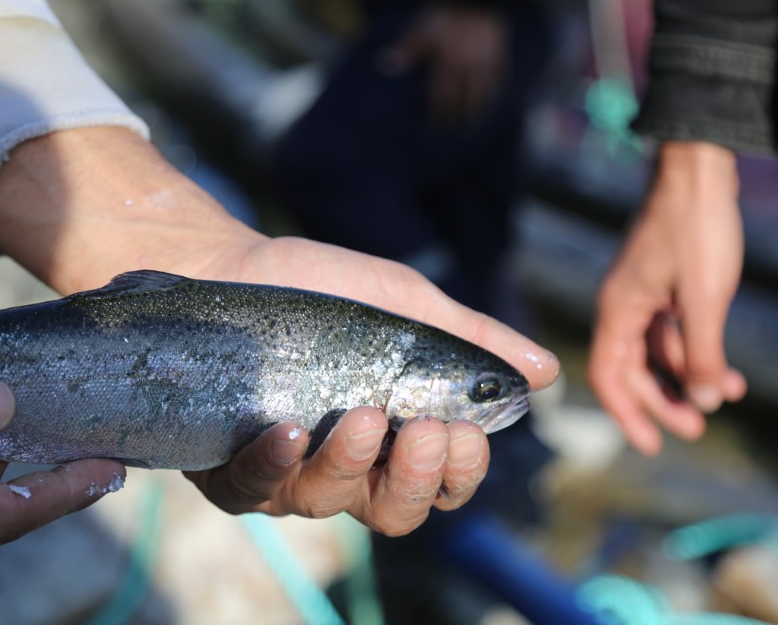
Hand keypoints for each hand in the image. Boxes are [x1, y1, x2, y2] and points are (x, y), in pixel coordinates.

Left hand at [0, 127, 558, 534]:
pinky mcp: (232, 467)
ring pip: (329, 505)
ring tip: (361, 417)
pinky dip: (274, 467)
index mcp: (396, 435)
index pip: (444, 483)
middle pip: (396, 512)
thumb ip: (467, 339)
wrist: (232, 265)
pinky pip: (253, 491)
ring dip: (353, 468)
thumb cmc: (325, 290)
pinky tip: (289, 432)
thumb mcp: (404, 304)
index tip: (466, 431)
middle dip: (420, 480)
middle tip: (425, 430)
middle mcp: (347, 466)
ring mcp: (288, 472)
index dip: (463, 472)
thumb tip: (545, 371)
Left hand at [379, 3, 506, 126]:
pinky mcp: (499, 55)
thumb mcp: (423, 25)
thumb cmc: (446, 10)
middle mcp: (468, 65)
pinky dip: (493, 95)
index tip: (432, 131)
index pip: (440, 96)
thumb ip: (407, 46)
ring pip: (481, 94)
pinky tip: (489, 104)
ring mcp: (486, 62)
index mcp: (447, 60)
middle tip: (450, 134)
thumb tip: (384, 65)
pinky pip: (498, 80)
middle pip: (461, 99)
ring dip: (476, 113)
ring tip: (471, 126)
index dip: (436, 115)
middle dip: (455, 118)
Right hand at [588, 142, 747, 455]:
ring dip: (688, 377)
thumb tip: (706, 403)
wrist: (699, 171)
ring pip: (658, 353)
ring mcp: (644, 296)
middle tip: (699, 428)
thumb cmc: (695, 228)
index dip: (626, 413)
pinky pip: (673, 332)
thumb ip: (702, 354)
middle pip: (634, 370)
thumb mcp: (705, 298)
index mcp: (617, 310)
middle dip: (665, 401)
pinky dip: (697, 352)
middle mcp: (623, 307)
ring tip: (728, 397)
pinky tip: (728, 368)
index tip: (652, 444)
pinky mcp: (664, 286)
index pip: (608, 375)